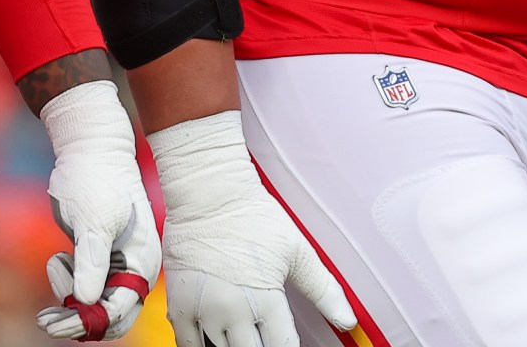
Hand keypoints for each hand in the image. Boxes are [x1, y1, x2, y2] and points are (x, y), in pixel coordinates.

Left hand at [38, 82, 159, 340]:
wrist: (90, 149)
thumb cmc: (95, 179)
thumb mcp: (92, 221)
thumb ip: (92, 262)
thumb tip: (87, 301)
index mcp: (142, 262)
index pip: (118, 310)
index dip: (87, 321)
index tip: (56, 321)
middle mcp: (135, 268)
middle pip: (109, 315)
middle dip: (77, 319)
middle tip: (45, 317)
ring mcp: (118, 264)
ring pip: (94, 303)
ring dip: (69, 299)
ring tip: (54, 264)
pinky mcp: (101, 258)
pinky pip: (86, 286)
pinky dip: (69, 283)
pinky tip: (57, 258)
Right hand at [148, 112, 355, 346]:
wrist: (209, 194)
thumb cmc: (255, 217)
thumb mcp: (298, 251)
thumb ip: (324, 290)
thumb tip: (348, 320)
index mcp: (267, 299)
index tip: (289, 344)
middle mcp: (234, 311)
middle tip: (265, 336)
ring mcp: (204, 311)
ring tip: (244, 335)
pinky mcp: (179, 306)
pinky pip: (187, 345)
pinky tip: (216, 339)